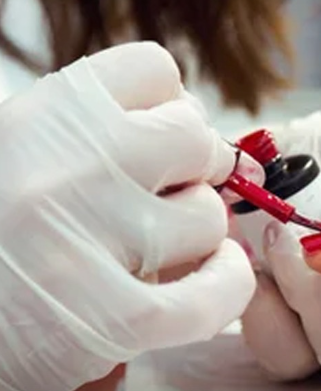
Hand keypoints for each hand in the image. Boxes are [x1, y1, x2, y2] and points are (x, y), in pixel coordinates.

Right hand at [0, 42, 262, 390]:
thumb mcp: (13, 151)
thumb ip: (86, 129)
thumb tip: (188, 118)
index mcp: (43, 116)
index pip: (153, 70)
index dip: (167, 105)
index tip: (159, 134)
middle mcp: (70, 167)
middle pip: (195, 137)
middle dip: (194, 165)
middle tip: (173, 192)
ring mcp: (93, 242)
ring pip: (209, 216)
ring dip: (197, 234)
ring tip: (158, 250)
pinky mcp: (116, 320)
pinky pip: (220, 290)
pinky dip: (228, 284)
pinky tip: (214, 276)